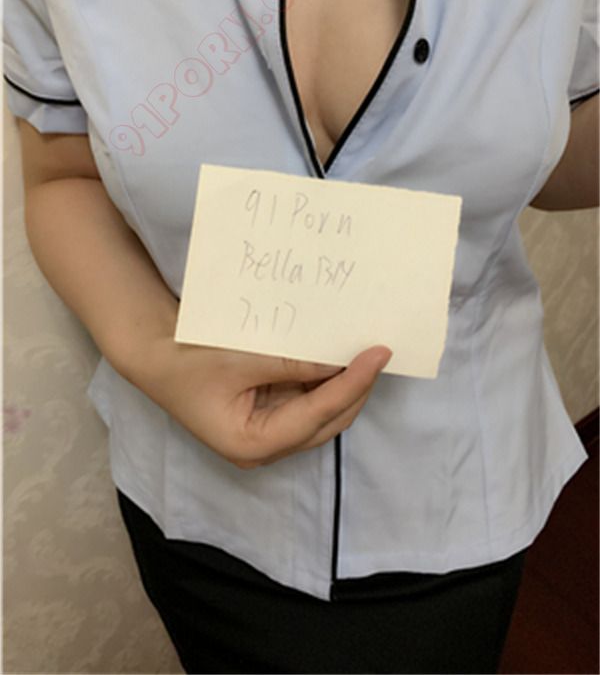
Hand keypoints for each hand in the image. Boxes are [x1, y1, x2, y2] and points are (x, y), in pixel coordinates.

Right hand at [125, 336, 391, 468]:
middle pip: (327, 421)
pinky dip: (325, 381)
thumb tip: (339, 359)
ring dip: (344, 385)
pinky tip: (338, 357)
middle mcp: (266, 448)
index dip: (353, 383)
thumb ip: (290, 362)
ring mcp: (268, 434)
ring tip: (365, 352)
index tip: (379, 354)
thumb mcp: (239, 359)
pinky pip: (308, 401)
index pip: (318, 414)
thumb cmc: (187, 362)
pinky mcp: (269, 416)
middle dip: (356, 387)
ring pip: (322, 414)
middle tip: (379, 351)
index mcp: (253, 444)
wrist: (154, 357)